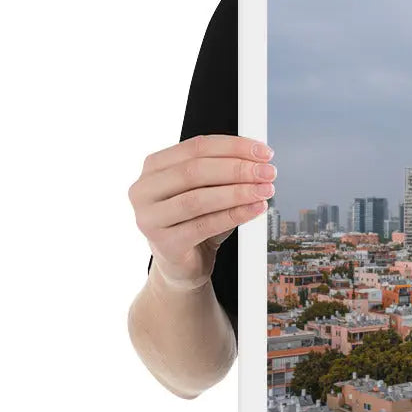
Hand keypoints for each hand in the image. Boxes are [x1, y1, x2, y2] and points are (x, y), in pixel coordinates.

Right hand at [129, 134, 275, 291]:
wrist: (183, 264)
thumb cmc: (195, 220)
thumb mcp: (207, 190)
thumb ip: (224, 172)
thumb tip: (260, 161)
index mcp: (154, 167)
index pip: (196, 147)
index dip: (234, 147)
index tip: (263, 152)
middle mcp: (144, 189)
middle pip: (195, 170)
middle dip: (238, 169)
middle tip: (268, 172)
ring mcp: (149, 218)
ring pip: (199, 198)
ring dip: (238, 192)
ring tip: (266, 190)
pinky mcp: (164, 244)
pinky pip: (204, 226)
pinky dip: (235, 215)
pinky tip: (256, 209)